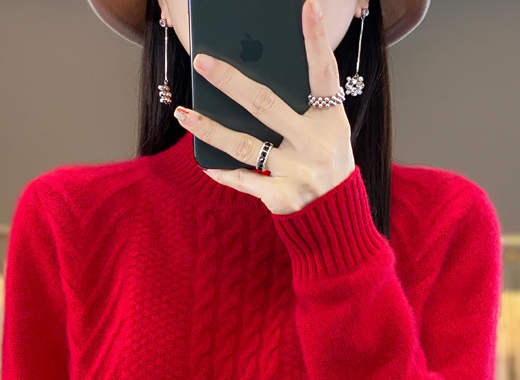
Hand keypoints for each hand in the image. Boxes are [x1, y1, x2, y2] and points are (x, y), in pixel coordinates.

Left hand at [173, 0, 355, 214]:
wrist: (336, 219)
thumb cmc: (325, 165)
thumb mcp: (326, 134)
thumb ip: (300, 111)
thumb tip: (248, 87)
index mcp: (331, 122)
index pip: (324, 74)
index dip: (317, 39)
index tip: (309, 6)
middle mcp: (316, 145)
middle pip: (265, 105)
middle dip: (230, 82)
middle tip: (202, 62)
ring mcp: (298, 173)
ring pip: (244, 145)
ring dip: (210, 128)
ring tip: (183, 114)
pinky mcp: (282, 198)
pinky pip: (243, 180)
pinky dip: (222, 171)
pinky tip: (204, 161)